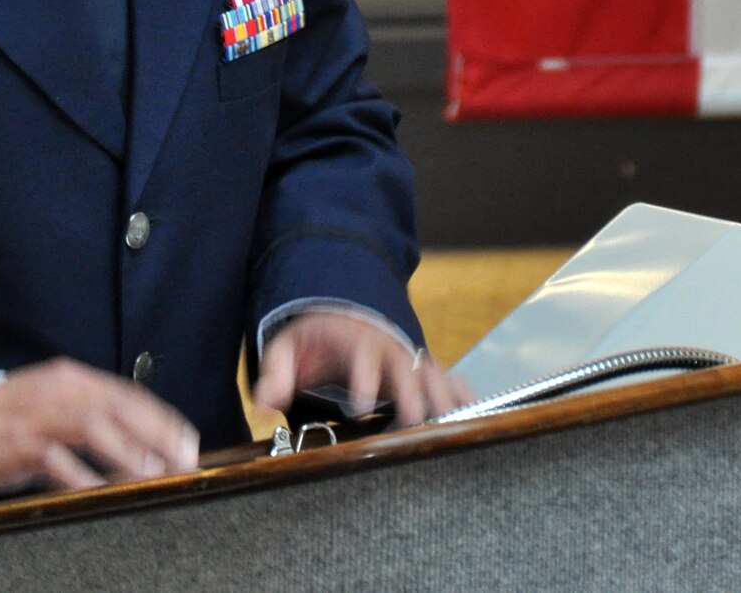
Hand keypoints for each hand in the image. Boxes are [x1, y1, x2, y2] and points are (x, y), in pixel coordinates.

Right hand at [0, 358, 200, 492]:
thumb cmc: (15, 416)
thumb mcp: (57, 401)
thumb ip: (94, 410)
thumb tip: (143, 435)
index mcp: (74, 380)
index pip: (128, 394)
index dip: (161, 417)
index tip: (187, 439)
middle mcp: (60, 392)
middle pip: (117, 407)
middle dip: (155, 433)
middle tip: (182, 458)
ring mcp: (38, 416)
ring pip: (90, 426)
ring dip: (124, 450)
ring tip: (150, 471)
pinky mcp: (17, 444)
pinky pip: (53, 458)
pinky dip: (78, 474)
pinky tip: (98, 490)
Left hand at [252, 311, 472, 427]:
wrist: (344, 314)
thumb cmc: (317, 336)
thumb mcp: (290, 346)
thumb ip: (277, 371)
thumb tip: (265, 400)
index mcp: (356, 340)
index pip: (362, 357)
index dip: (363, 380)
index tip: (359, 406)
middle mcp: (390, 347)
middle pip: (408, 368)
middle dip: (414, 393)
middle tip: (418, 420)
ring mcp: (411, 358)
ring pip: (435, 374)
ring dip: (444, 398)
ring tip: (454, 425)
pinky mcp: (425, 371)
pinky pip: (452, 380)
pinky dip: (464, 397)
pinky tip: (475, 417)